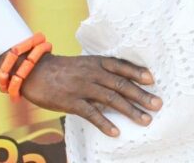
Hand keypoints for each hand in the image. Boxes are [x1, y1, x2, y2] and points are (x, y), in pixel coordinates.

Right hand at [17, 54, 161, 136]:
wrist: (35, 72)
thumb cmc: (63, 69)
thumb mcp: (84, 64)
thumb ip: (101, 70)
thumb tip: (121, 80)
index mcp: (97, 62)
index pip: (121, 66)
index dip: (137, 72)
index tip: (152, 80)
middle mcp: (93, 73)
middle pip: (121, 84)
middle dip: (141, 95)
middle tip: (157, 104)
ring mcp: (83, 87)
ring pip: (111, 99)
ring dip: (130, 110)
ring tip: (145, 120)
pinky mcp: (72, 102)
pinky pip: (91, 113)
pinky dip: (104, 123)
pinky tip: (116, 132)